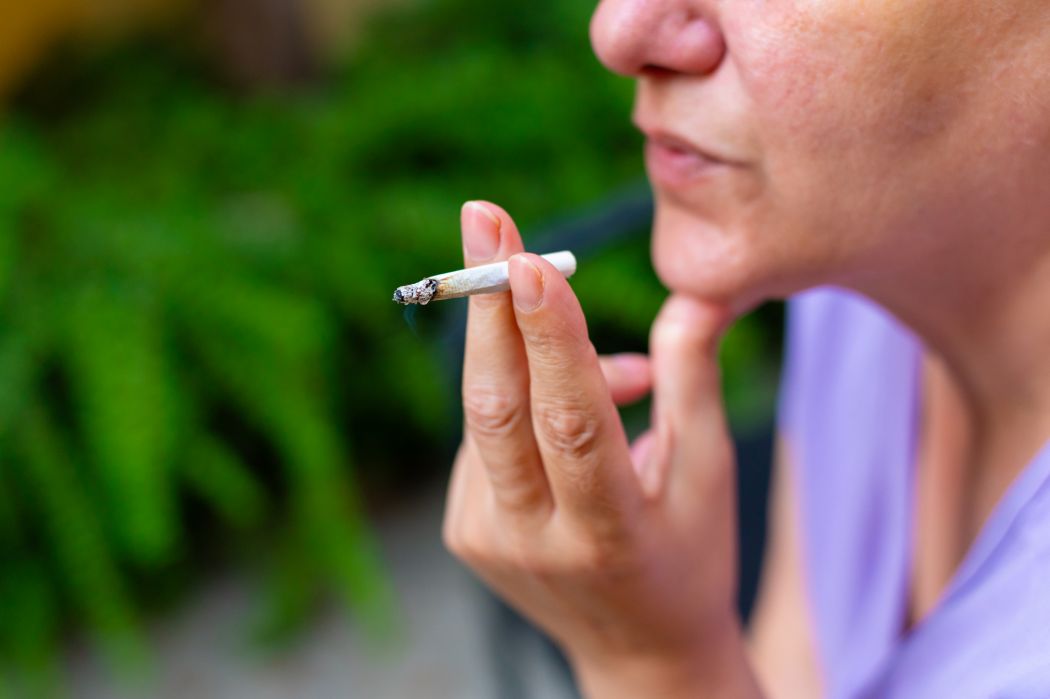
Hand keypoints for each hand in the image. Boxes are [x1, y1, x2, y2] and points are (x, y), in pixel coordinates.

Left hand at [443, 201, 761, 697]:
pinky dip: (521, 394)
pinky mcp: (461, 530)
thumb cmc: (690, 557)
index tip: (530, 260)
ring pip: (488, 411)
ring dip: (523, 346)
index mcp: (611, 532)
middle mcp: (535, 540)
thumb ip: (693, 382)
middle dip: (487, 304)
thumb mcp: (709, 475)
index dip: (551, 339)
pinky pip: (483, 433)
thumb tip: (691, 293)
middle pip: (498, 407)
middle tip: (484, 216)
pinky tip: (566, 398)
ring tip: (581, 326)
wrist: (639, 655)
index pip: (572, 423)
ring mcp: (486, 539)